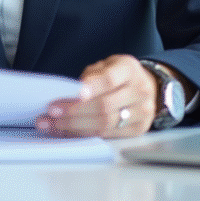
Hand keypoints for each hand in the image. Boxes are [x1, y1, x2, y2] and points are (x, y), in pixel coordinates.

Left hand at [36, 54, 156, 138]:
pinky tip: (67, 130)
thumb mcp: (107, 65)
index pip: (109, 80)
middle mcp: (140, 91)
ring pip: (105, 124)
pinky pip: (107, 135)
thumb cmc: (119, 75)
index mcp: (129, 69)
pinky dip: (84, 133)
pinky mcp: (137, 130)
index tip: (72, 94)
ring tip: (52, 124)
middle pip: (104, 106)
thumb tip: (70, 93)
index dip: (90, 88)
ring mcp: (142, 113)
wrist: (147, 87)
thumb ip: (91, 76)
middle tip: (52, 112)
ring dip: (75, 125)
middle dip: (74, 110)